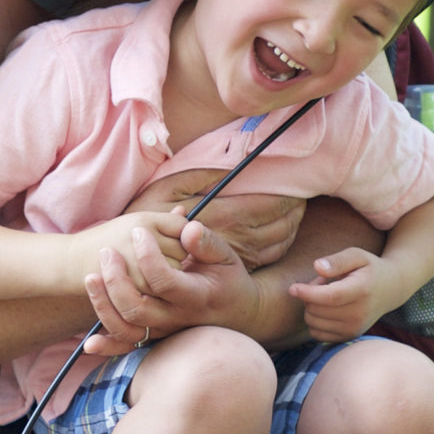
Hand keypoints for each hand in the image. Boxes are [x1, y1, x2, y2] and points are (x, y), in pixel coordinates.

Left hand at [81, 217, 257, 353]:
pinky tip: (88, 343)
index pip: (163, 280)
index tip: (138, 231)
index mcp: (196, 296)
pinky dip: (108, 347)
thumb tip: (187, 227)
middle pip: (137, 308)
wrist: (238, 313)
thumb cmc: (228, 278)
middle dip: (115, 279)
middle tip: (107, 252)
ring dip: (103, 305)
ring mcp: (165, 332)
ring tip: (91, 276)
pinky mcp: (156, 339)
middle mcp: (177, 319)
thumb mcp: (226, 256)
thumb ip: (206, 242)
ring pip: (127, 328)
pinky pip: (129, 348)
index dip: (147, 254)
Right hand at [126, 170, 304, 269]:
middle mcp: (233, 241)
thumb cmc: (144, 221)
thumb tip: (234, 163)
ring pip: (279, 242)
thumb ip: (203, 176)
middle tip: (303, 194)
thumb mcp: (168, 188)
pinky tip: (282, 231)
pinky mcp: (232, 269)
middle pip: (280, 224)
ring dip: (292, 225)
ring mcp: (234, 259)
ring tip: (297, 209)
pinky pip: (268, 257)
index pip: (269, 204)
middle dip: (295, 209)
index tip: (296, 183)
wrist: (130, 265)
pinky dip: (282, 243)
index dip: (288, 194)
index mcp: (222, 216)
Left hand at [287, 247, 393, 343]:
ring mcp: (354, 329)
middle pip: (317, 310)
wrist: (390, 290)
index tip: (292, 288)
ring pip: (313, 322)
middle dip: (310, 294)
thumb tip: (317, 267)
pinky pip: (316, 334)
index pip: (330, 297)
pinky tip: (326, 309)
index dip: (308, 293)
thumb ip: (337, 260)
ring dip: (312, 307)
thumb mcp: (356, 255)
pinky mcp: (348, 337)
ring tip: (327, 294)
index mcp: (361, 290)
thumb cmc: (369, 269)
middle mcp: (359, 314)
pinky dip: (315, 321)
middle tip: (323, 282)